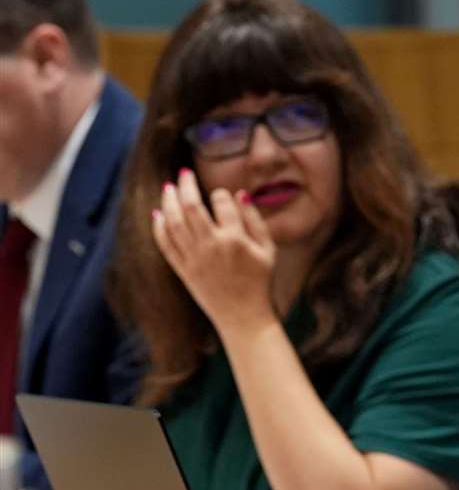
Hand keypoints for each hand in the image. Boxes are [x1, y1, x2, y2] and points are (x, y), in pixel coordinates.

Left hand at [152, 168, 275, 333]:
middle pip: (191, 207)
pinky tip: (158, 214)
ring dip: (168, 202)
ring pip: (173, 222)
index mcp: (235, 239)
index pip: (222, 203)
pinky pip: (165, 244)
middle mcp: (211, 246)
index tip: (222, 195)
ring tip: (168, 188)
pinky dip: (159, 227)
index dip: (220, 194)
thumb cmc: (260, 281)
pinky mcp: (182, 269)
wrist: (243, 316)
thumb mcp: (268, 250)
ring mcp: (193, 258)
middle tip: (184, 173)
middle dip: (186, 186)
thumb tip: (239, 195)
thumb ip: (255, 220)